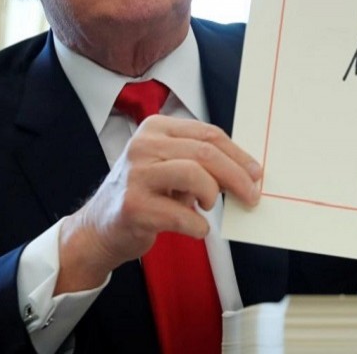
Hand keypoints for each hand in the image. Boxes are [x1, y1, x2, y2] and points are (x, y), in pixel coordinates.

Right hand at [55, 116, 261, 292]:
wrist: (100, 227)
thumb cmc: (144, 194)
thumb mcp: (168, 165)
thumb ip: (199, 161)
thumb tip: (245, 171)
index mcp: (155, 129)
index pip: (207, 134)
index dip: (237, 155)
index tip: (256, 172)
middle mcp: (143, 146)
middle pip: (205, 153)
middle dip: (236, 176)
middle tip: (251, 195)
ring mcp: (136, 175)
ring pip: (195, 175)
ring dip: (213, 195)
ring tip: (209, 206)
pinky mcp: (133, 206)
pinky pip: (182, 214)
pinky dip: (198, 225)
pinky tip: (196, 228)